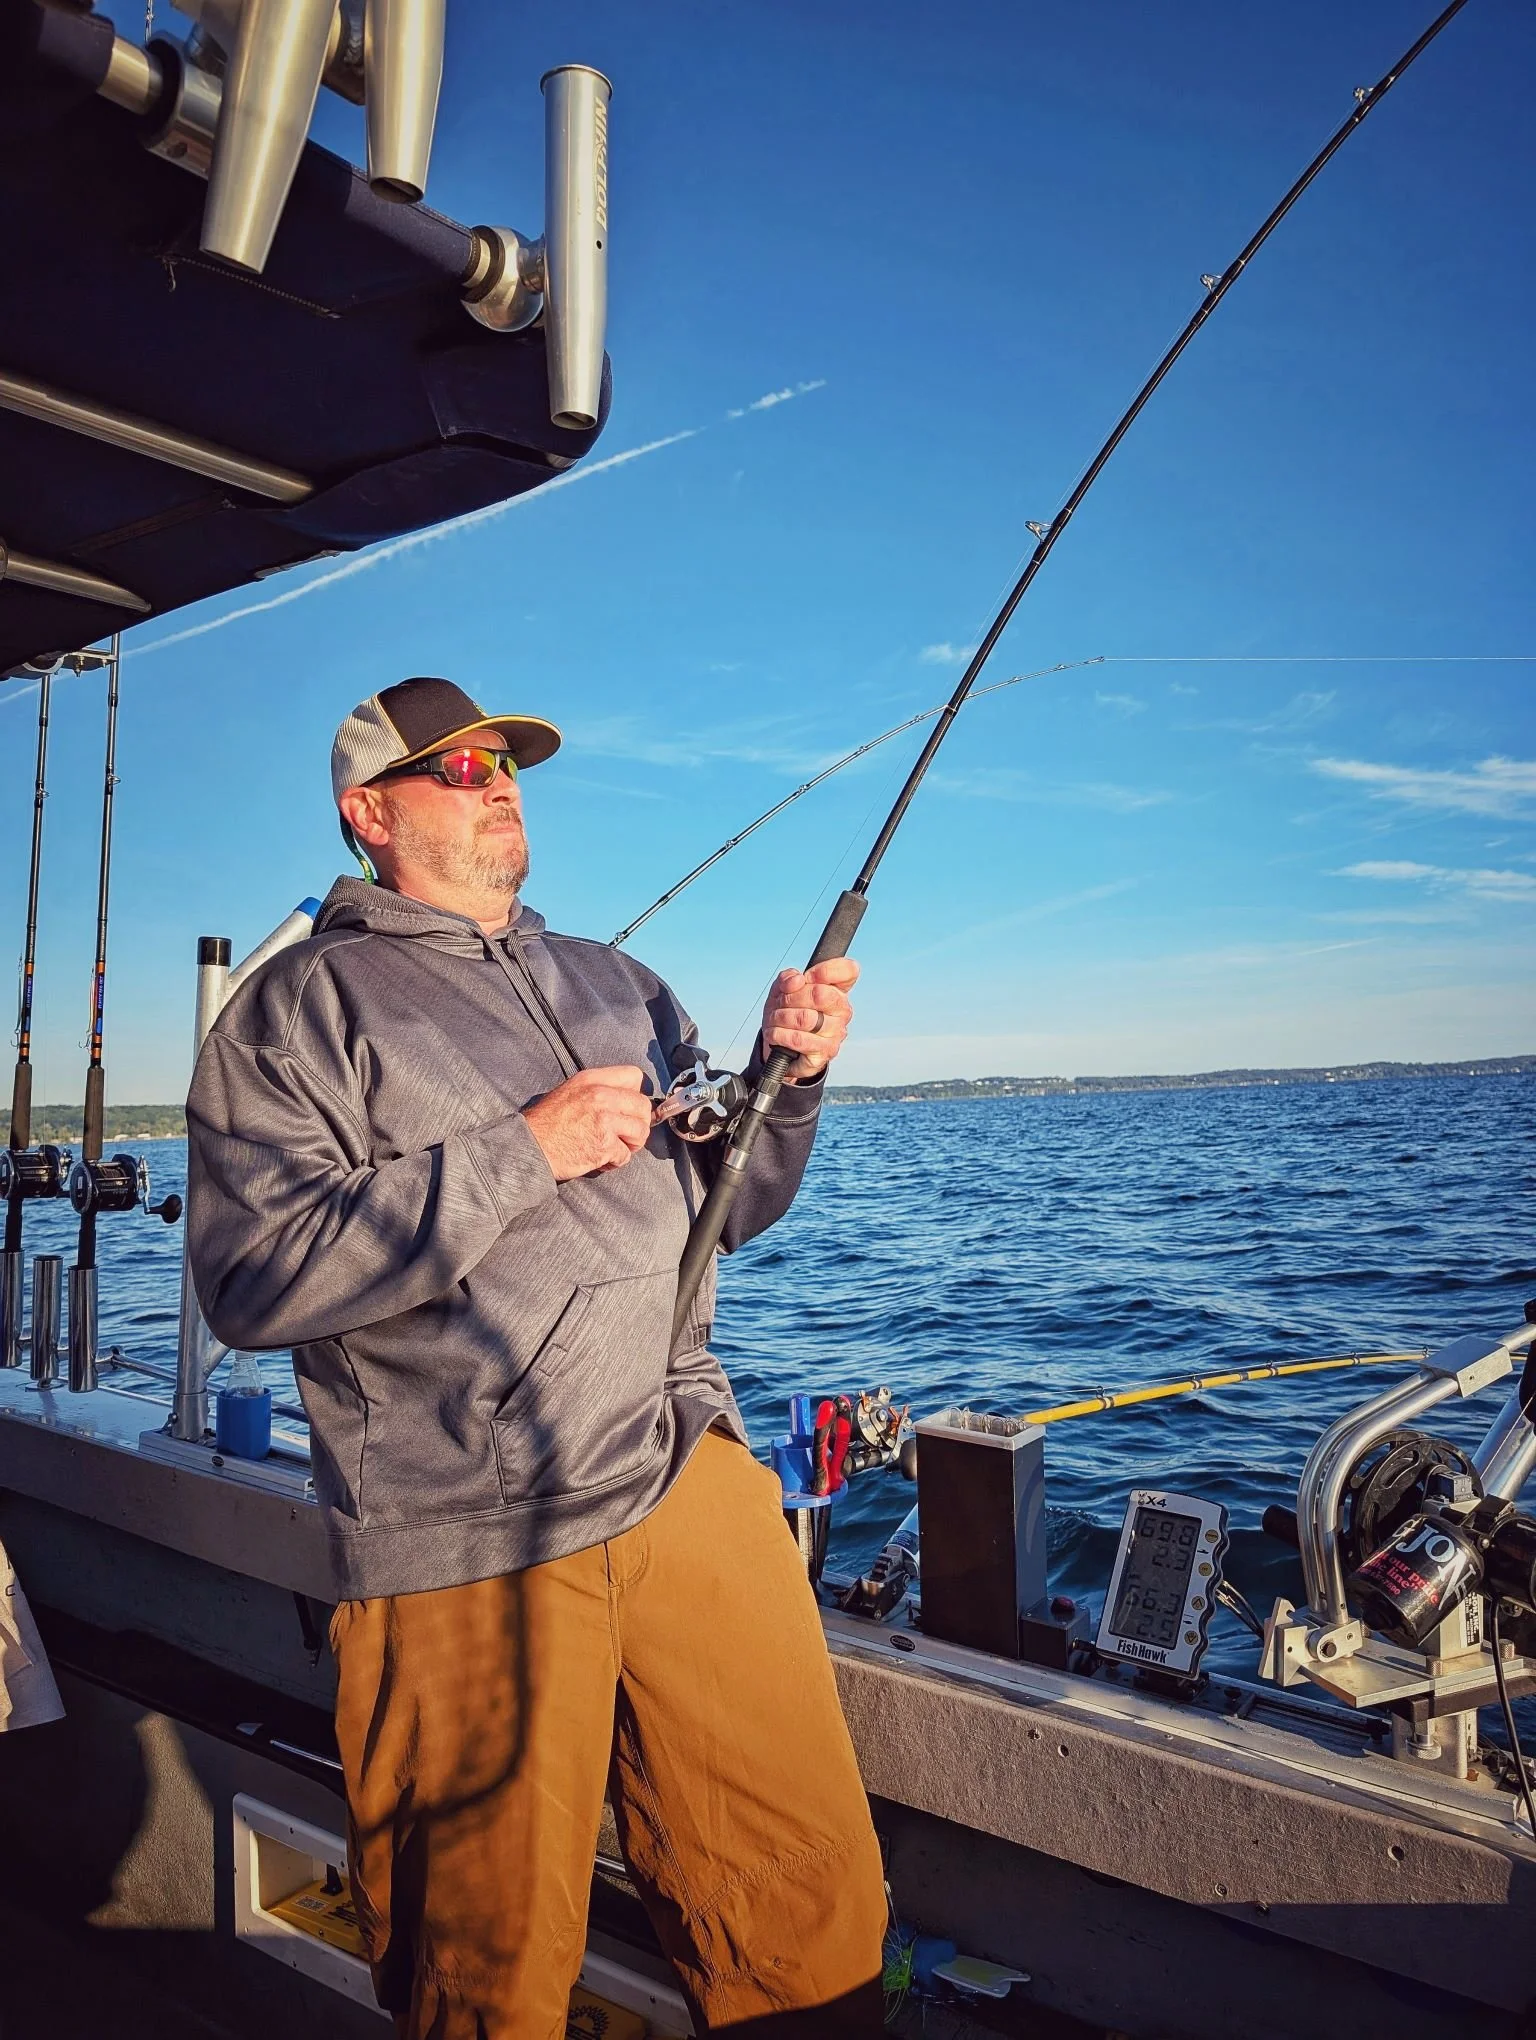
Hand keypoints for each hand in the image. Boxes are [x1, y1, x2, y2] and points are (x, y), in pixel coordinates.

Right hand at [524, 1066, 651, 1178]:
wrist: (528, 1147)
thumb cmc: (546, 1123)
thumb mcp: (570, 1092)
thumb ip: (597, 1090)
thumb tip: (626, 1098)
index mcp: (592, 1080)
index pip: (634, 1076)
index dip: (636, 1094)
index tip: (629, 1108)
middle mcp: (600, 1096)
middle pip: (643, 1106)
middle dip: (638, 1123)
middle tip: (626, 1134)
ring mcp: (604, 1121)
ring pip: (640, 1131)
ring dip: (631, 1144)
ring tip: (615, 1147)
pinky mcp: (603, 1145)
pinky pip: (625, 1155)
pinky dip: (616, 1161)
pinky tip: (602, 1160)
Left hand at [761, 959, 858, 1081]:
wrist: (778, 1046)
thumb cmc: (785, 1015)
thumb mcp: (781, 990)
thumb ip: (788, 978)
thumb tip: (797, 980)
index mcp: (837, 990)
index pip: (848, 971)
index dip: (824, 970)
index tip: (805, 978)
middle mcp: (842, 1010)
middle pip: (819, 994)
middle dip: (790, 997)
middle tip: (780, 1003)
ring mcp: (836, 1032)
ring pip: (805, 1018)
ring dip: (780, 1017)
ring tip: (774, 1020)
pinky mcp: (826, 1051)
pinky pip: (799, 1039)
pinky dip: (779, 1035)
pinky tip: (774, 1034)